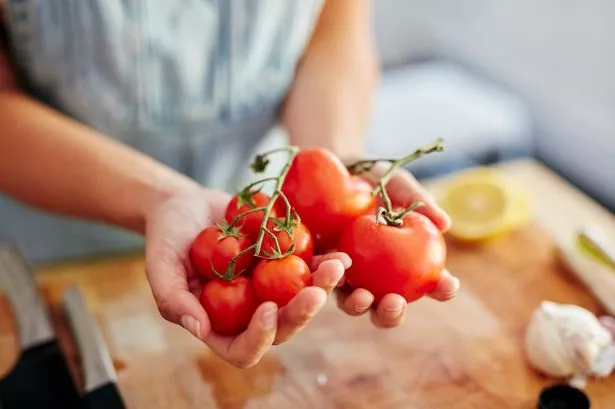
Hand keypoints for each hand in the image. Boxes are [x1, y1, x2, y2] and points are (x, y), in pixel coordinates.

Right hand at [144, 189, 346, 367]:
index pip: (243, 350)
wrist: (186, 205)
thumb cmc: (167, 238)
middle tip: (316, 292)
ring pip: (303, 300)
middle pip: (282, 327)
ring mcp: (270, 289)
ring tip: (337, 267)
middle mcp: (250, 313)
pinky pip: (309, 268)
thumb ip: (173, 300)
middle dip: (301, 313)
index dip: (259, 337)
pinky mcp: (284, 264)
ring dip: (323, 287)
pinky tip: (340, 252)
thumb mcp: (160, 267)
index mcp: (220, 326)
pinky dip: (325, 262)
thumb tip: (200, 329)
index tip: (267, 309)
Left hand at [336, 165, 460, 327]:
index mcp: (405, 262)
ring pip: (353, 303)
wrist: (334, 168)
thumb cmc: (374, 178)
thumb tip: (445, 224)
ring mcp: (346, 275)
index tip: (448, 284)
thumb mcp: (396, 184)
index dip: (442, 289)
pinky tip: (335, 270)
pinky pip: (322, 279)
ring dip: (359, 306)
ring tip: (362, 297)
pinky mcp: (318, 267)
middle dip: (392, 313)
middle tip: (394, 302)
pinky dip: (329, 279)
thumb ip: (419, 201)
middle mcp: (376, 277)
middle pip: (387, 307)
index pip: (429, 283)